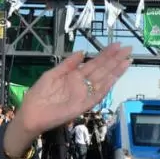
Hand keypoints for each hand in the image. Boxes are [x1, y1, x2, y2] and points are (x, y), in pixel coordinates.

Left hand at [17, 43, 131, 136]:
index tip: (116, 45)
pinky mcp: (83, 105)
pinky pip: (96, 95)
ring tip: (127, 60)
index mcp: (75, 76)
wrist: (31, 113)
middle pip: (102, 70)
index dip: (105, 54)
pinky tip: (114, 77)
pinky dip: (105, 87)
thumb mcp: (52, 74)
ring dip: (115, 71)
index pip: (94, 63)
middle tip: (128, 48)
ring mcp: (84, 94)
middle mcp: (83, 84)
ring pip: (103, 81)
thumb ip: (67, 64)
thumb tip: (82, 52)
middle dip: (115, 59)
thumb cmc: (39, 94)